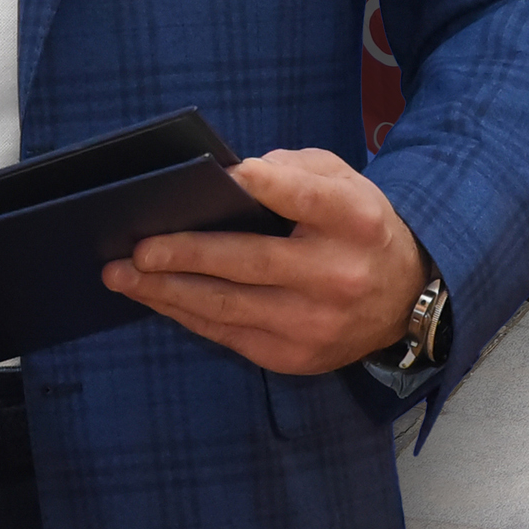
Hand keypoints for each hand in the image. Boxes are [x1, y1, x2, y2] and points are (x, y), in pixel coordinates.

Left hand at [107, 148, 428, 375]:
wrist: (404, 299)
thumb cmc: (358, 229)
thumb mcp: (345, 184)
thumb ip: (295, 171)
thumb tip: (230, 178)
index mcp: (354, 220)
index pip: (307, 198)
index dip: (268, 184)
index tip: (226, 173)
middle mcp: (337, 274)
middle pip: (252, 261)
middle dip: (187, 253)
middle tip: (139, 248)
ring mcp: (316, 322)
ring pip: (228, 306)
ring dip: (169, 291)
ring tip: (123, 276)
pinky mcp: (296, 357)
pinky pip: (228, 334)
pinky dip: (188, 314)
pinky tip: (158, 297)